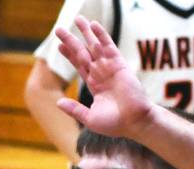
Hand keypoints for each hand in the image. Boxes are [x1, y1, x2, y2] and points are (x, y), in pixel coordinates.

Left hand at [54, 16, 153, 138]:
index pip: (79, 66)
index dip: (69, 55)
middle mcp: (101, 74)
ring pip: (94, 46)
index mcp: (95, 85)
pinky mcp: (119, 65)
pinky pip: (109, 47)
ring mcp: (110, 68)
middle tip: (59, 29)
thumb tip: (58, 102)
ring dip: (85, 33)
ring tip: (77, 19)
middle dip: (71, 41)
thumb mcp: (89, 118)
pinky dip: (101, 36)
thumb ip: (74, 109)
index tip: (59, 45)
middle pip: (83, 53)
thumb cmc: (115, 124)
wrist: (134, 122)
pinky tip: (93, 25)